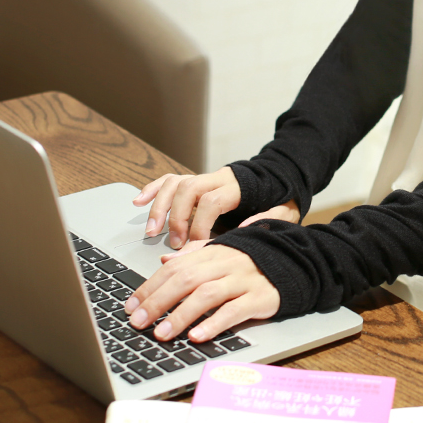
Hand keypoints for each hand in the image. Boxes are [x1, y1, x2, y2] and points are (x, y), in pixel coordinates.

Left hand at [122, 245, 279, 341]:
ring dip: (180, 315)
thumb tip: (164, 260)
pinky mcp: (260, 298)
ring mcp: (244, 280)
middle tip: (138, 322)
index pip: (174, 268)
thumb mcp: (223, 253)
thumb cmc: (255, 261)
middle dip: (157, 301)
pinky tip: (198, 336)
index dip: (150, 286)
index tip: (130, 305)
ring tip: (162, 333)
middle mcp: (226, 263)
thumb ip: (194, 256)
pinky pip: (235, 310)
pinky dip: (214, 323)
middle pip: (185, 279)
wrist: (297, 262)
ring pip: (206, 294)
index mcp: (213, 252)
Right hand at [133, 167, 299, 247]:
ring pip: (175, 183)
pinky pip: (170, 179)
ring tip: (151, 231)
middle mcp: (218, 178)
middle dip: (176, 217)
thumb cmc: (283, 199)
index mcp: (239, 186)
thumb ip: (266, 219)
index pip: (212, 201)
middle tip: (174, 243)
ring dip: (159, 206)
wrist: (282, 177)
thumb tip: (241, 228)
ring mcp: (205, 178)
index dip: (200, 224)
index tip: (195, 245)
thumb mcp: (285, 212)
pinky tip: (138, 202)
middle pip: (188, 189)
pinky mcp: (197, 181)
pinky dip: (152, 189)